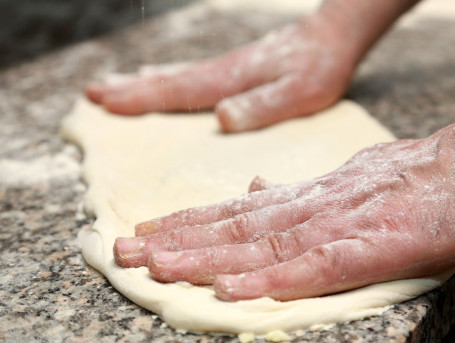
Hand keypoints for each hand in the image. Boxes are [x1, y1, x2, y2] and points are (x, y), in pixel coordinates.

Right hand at [85, 14, 355, 131]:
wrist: (329, 39)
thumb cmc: (317, 68)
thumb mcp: (299, 93)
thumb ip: (262, 106)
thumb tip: (222, 117)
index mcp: (229, 81)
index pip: (177, 92)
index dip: (141, 98)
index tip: (106, 102)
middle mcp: (219, 74)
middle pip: (166, 82)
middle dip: (129, 89)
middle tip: (93, 93)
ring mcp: (223, 70)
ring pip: (174, 77)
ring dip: (141, 83)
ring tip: (112, 85)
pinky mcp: (231, 70)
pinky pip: (189, 76)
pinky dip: (166, 79)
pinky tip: (157, 79)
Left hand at [113, 124, 454, 301]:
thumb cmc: (401, 181)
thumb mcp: (341, 180)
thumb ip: (296, 191)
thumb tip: (256, 189)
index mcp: (303, 198)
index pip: (234, 210)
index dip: (187, 221)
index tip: (148, 230)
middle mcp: (308, 209)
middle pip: (232, 227)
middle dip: (177, 239)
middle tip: (126, 248)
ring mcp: (337, 227)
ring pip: (260, 244)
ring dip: (206, 257)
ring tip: (158, 265)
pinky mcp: (372, 248)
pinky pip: (315, 267)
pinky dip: (271, 279)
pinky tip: (230, 291)